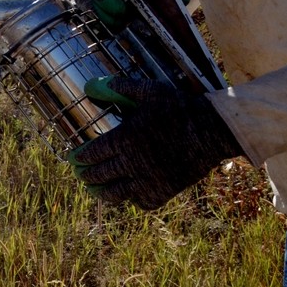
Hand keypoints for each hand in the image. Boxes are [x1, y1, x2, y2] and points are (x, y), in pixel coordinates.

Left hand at [66, 76, 240, 209]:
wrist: (212, 130)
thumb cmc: (179, 108)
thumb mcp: (149, 91)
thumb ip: (120, 87)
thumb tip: (92, 84)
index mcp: (125, 139)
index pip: (93, 153)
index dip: (81, 157)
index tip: (73, 158)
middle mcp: (133, 162)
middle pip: (100, 174)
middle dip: (86, 175)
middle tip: (79, 174)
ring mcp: (148, 180)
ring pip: (116, 193)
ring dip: (101, 192)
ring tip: (94, 189)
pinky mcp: (164, 191)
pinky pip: (141, 201)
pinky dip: (131, 199)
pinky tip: (126, 195)